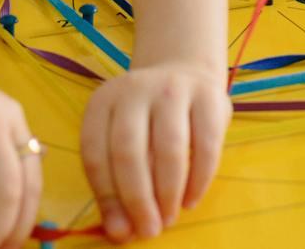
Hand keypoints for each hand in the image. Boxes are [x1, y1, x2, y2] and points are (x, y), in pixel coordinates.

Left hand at [81, 60, 229, 241]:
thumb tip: (120, 234)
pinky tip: (191, 201)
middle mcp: (134, 89)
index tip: (121, 230)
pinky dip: (199, 180)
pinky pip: (206, 145)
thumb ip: (116, 186)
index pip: (95, 153)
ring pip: (168, 148)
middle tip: (149, 230)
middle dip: (138, 199)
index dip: (106, 197)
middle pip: (128, 151)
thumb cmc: (147, 121)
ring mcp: (172, 89)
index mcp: (103, 102)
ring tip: (169, 218)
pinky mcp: (209, 97)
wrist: (183, 72)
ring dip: (168, 192)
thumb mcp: (123, 141)